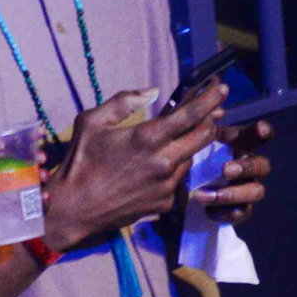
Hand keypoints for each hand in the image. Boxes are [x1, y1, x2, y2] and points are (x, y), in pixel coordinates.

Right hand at [41, 82, 226, 250]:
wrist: (74, 208)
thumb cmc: (79, 161)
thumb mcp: (92, 121)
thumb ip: (124, 101)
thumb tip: (152, 91)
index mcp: (147, 138)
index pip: (192, 114)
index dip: (211, 98)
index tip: (222, 88)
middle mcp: (164, 162)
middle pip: (205, 136)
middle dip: (211, 119)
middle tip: (211, 110)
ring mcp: (167, 185)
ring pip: (191, 157)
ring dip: (190, 144)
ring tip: (177, 138)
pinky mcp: (165, 203)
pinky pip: (178, 179)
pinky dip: (173, 167)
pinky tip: (157, 166)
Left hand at [192, 118, 272, 223]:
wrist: (179, 190)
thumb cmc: (189, 158)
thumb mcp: (190, 140)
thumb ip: (200, 125)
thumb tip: (216, 110)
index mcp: (237, 146)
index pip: (256, 136)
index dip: (262, 132)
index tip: (261, 129)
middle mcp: (248, 166)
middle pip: (262, 165)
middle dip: (246, 167)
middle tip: (226, 170)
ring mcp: (246, 189)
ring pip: (257, 191)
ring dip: (233, 193)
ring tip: (204, 195)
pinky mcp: (239, 209)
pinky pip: (243, 212)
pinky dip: (225, 212)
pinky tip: (207, 211)